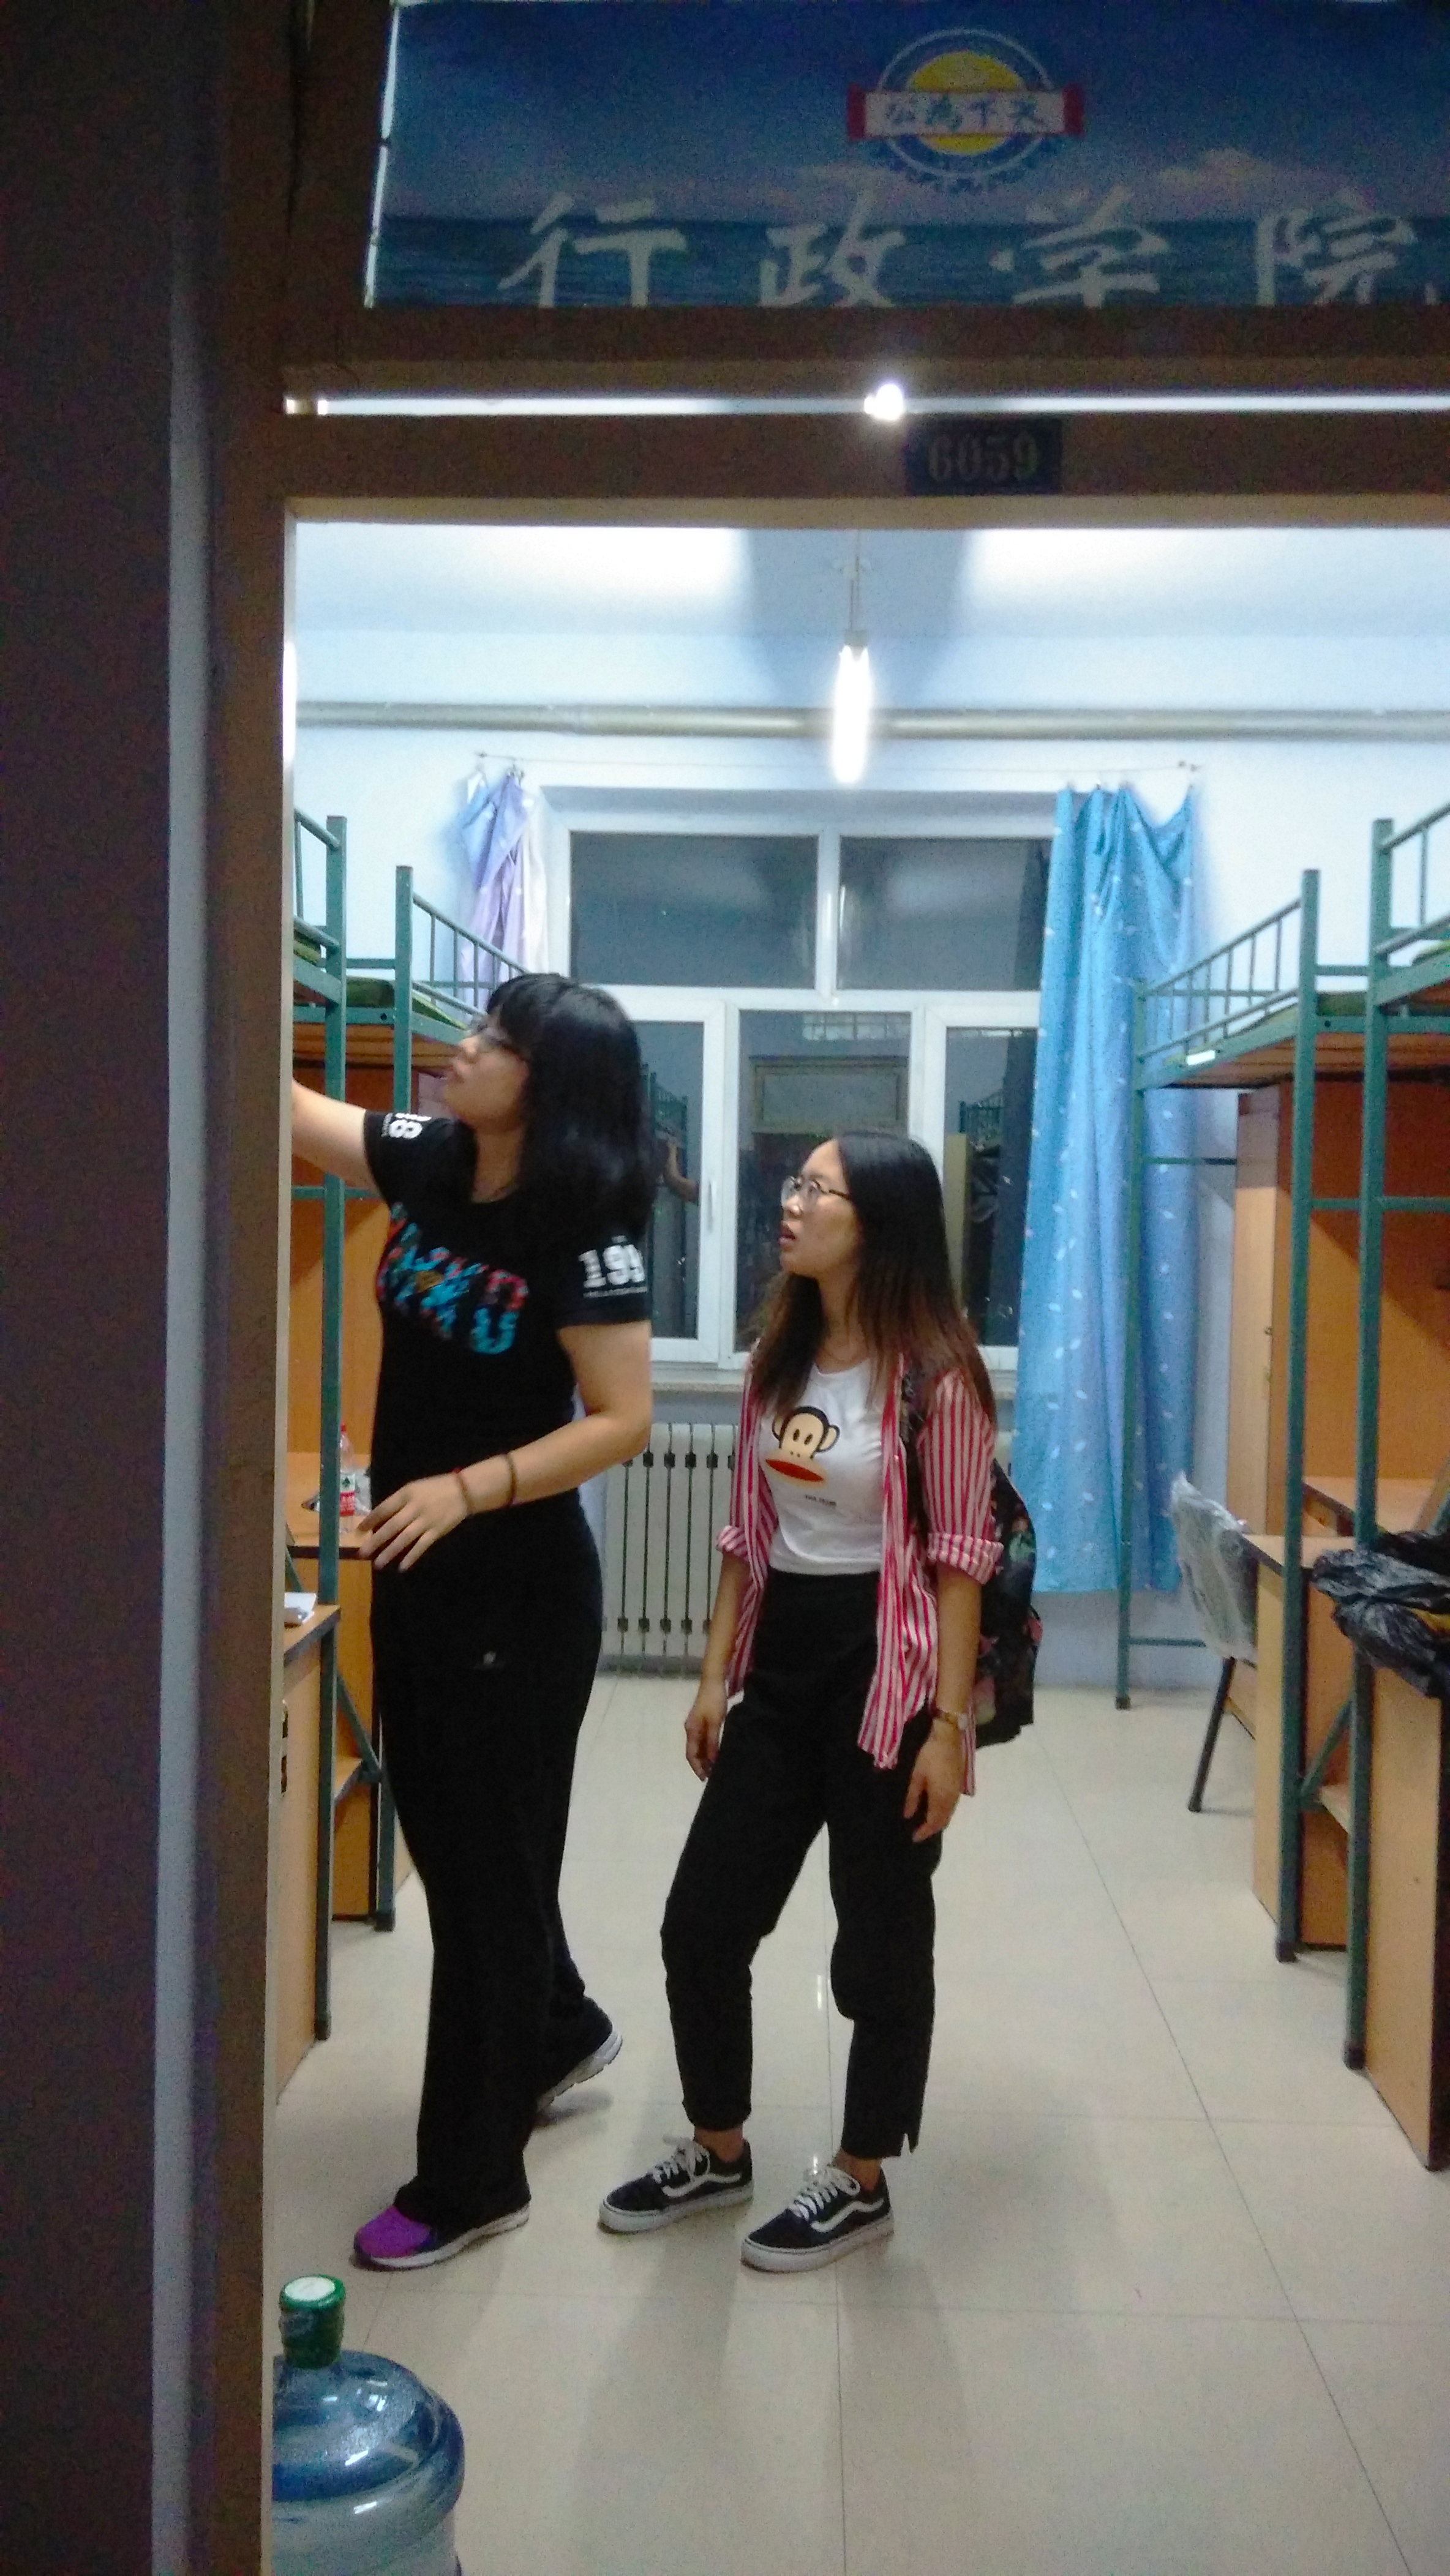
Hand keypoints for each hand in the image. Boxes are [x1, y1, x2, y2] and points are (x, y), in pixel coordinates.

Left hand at [356, 1473, 468, 1571]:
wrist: (463, 1491)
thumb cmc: (435, 1488)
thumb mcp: (414, 1488)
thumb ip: (399, 1502)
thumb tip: (380, 1519)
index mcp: (406, 1494)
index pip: (384, 1509)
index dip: (370, 1520)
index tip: (358, 1532)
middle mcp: (414, 1508)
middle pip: (391, 1526)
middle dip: (375, 1541)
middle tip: (362, 1553)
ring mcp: (426, 1521)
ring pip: (404, 1539)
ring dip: (390, 1552)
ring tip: (378, 1564)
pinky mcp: (437, 1531)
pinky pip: (422, 1546)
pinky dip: (412, 1556)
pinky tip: (402, 1567)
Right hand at [684, 1678, 728, 1780]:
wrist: (713, 1681)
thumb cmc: (714, 1701)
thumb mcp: (715, 1723)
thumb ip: (712, 1742)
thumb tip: (711, 1760)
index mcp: (691, 1731)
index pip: (691, 1755)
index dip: (697, 1768)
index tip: (705, 1778)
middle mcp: (690, 1729)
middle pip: (693, 1752)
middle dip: (700, 1765)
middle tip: (711, 1776)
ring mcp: (695, 1724)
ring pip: (697, 1746)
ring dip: (704, 1757)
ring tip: (714, 1767)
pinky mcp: (700, 1720)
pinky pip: (701, 1739)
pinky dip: (706, 1748)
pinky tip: (714, 1751)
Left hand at [903, 1727, 964, 1842]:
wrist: (949, 1738)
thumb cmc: (930, 1755)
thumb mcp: (917, 1775)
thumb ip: (912, 1797)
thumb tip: (908, 1816)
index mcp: (940, 1798)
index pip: (933, 1822)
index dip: (924, 1832)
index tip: (914, 1838)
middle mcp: (952, 1798)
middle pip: (944, 1821)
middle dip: (932, 1829)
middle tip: (919, 1833)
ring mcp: (957, 1791)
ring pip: (950, 1814)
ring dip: (939, 1821)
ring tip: (926, 1823)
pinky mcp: (959, 1784)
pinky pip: (953, 1806)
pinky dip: (944, 1812)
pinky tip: (936, 1808)